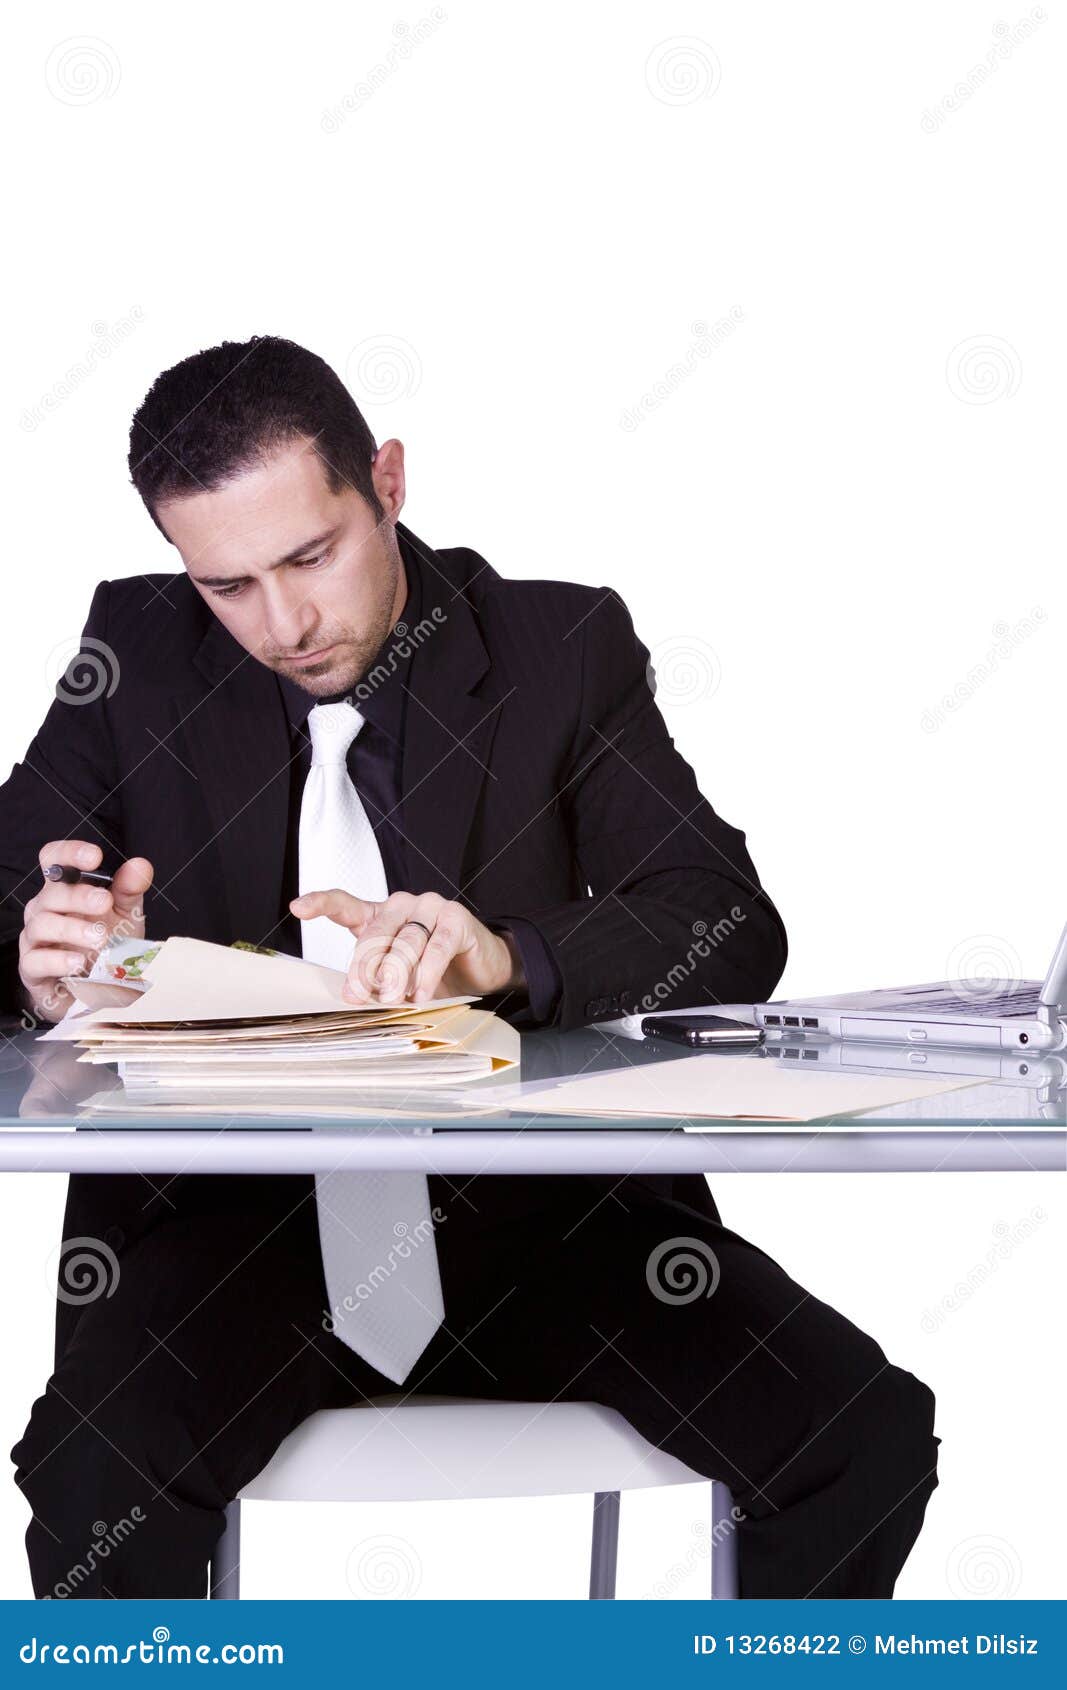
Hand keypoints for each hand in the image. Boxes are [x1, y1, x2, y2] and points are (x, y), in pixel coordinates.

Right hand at [18, 840, 153, 1024]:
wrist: (96, 990)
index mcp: (64, 890)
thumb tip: (140, 864)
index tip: (95, 857)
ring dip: (72, 929)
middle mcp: (44, 910)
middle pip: (51, 893)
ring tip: (100, 939)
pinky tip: (79, 963)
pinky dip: (58, 961)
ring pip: (42, 924)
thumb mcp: (124, 915)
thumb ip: (129, 890)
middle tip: (104, 902)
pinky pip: (35, 961)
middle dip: (78, 895)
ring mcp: (35, 940)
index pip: (54, 860)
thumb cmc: (105, 946)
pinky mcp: (32, 969)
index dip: (69, 853)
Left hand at [288, 888, 525, 1005]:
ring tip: (396, 1000)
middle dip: (365, 968)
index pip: (345, 904)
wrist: (480, 968)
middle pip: (376, 933)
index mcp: (381, 915)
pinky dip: (428, 973)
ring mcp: (430, 908)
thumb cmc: (433, 970)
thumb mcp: (397, 973)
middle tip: (360, 996)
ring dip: (398, 975)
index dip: (321, 903)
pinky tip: (422, 994)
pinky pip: (438, 947)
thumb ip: (376, 976)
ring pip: (407, 942)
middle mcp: (403, 905)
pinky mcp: (457, 919)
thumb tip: (355, 996)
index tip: (297, 908)